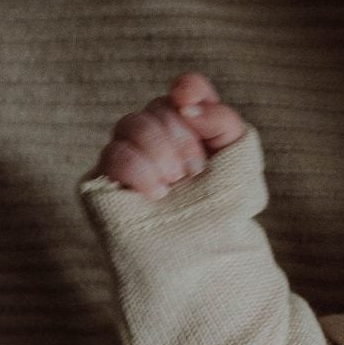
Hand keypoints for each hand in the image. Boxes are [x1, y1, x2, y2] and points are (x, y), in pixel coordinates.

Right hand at [89, 70, 250, 199]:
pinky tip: (156, 193)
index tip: (189, 99)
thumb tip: (188, 103)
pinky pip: (113, 153)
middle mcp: (157, 140)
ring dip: (159, 150)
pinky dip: (138, 168)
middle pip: (158, 106)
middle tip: (194, 172)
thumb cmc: (221, 214)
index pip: (185, 91)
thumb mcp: (240, 165)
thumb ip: (224, 122)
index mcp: (192, 132)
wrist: (201, 256)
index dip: (188, 88)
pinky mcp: (103, 181)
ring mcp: (127, 159)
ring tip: (175, 184)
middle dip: (180, 136)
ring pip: (131, 123)